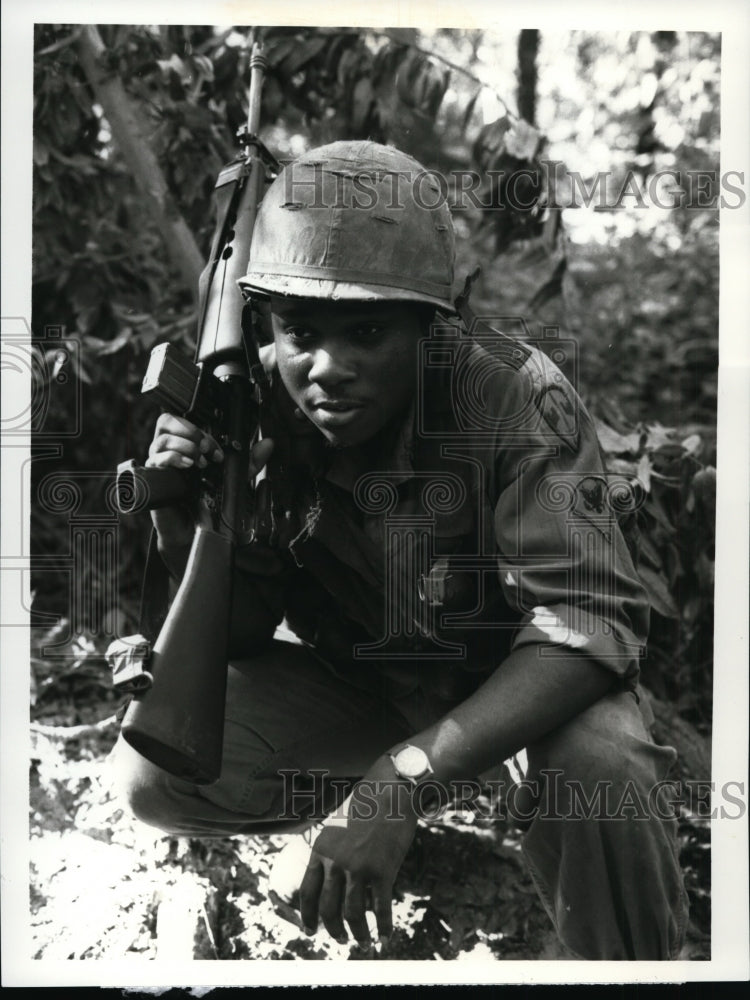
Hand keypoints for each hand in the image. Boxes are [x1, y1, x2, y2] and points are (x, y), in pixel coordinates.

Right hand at [146, 413, 272, 547]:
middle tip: (206, 448)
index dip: (202, 430)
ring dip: (184, 445)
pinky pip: (155, 460)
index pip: (186, 421)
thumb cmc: (207, 501)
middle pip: (167, 421)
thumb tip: (268, 443)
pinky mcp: (152, 478)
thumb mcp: (233, 478)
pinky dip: (172, 458)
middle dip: (190, 430)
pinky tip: (187, 465)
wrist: (194, 529)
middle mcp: (169, 450)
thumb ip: (250, 461)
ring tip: (199, 462)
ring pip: (161, 438)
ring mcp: (158, 463)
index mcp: (186, 444)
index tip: (216, 449)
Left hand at [299, 756, 418, 947]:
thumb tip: (329, 875)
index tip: (310, 931)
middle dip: (333, 930)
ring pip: (353, 914)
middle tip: (340, 940)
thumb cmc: (366, 805)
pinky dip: (384, 927)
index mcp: (321, 849)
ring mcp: (359, 867)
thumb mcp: (337, 824)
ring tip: (364, 943)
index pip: (307, 892)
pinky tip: (386, 936)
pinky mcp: (383, 870)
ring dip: (358, 934)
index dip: (308, 916)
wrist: (391, 790)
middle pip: (328, 909)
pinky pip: (381, 908)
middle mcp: (335, 861)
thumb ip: (330, 849)